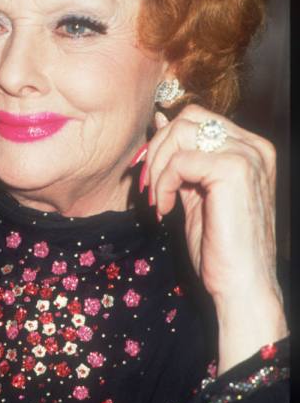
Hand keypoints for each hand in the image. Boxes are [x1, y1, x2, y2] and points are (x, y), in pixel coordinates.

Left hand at [136, 104, 287, 372]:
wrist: (241, 285)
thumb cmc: (219, 245)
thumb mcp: (194, 190)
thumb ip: (181, 155)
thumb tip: (159, 117)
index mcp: (249, 147)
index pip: (195, 117)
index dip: (164, 141)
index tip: (153, 175)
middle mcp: (253, 145)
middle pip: (187, 118)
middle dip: (157, 149)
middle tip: (149, 186)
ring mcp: (246, 155)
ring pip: (180, 133)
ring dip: (157, 166)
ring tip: (157, 199)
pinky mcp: (233, 170)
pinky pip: (179, 161)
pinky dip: (163, 184)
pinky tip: (166, 209)